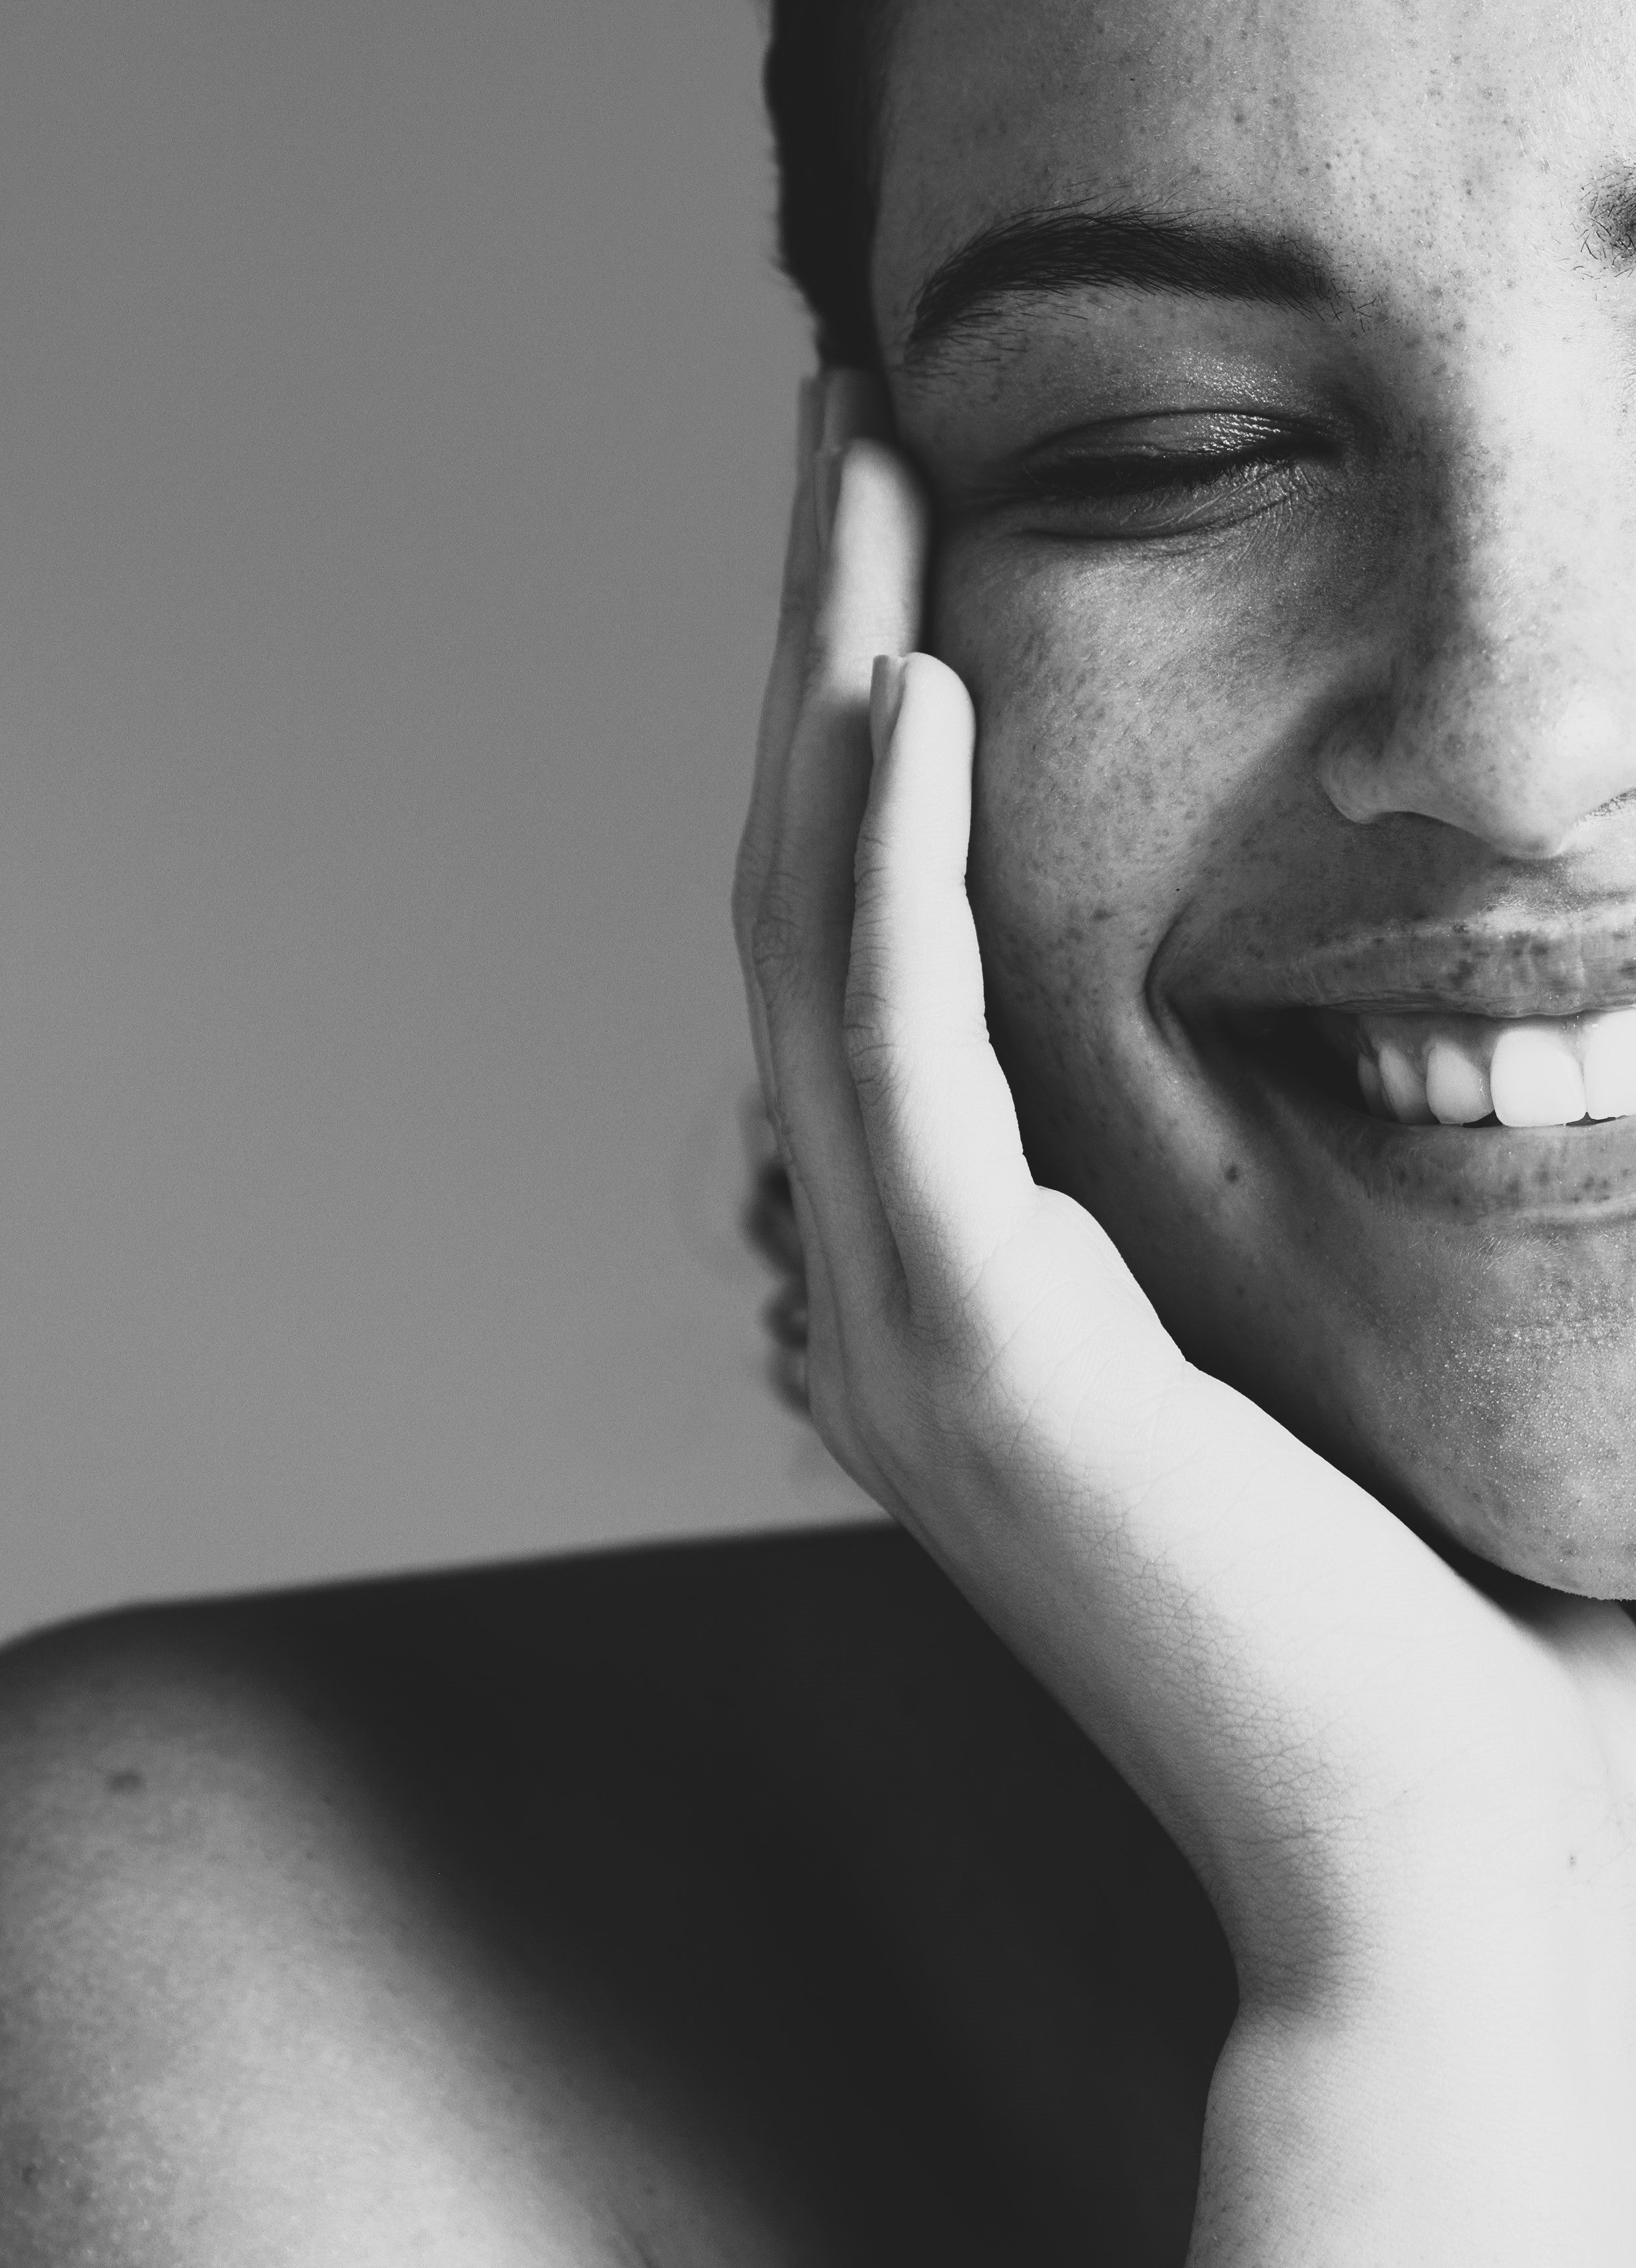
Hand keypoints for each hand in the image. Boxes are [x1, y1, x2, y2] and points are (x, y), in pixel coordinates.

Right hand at [735, 380, 1635, 2010]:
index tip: (912, 527)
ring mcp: (910, 1317)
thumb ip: (1295, 1173)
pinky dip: (879, 859)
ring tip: (849, 466)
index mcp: (976, 1267)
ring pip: (812, 930)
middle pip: (813, 886)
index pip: (882, 943)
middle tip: (838, 412)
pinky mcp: (972, 1350)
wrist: (1454, 1855)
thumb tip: (1442, 995)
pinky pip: (883, 1053)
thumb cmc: (1448, 1604)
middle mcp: (898, 1275)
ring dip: (825, 677)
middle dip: (826, 629)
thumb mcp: (1340, 1318)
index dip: (871, 723)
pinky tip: (894, 686)